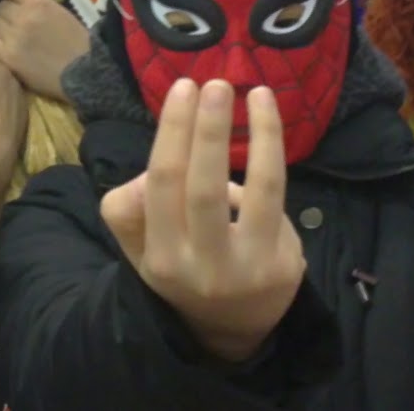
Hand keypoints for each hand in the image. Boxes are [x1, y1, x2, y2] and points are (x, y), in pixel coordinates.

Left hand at [0, 0, 90, 99]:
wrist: (85, 72)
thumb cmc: (77, 41)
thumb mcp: (60, 11)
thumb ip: (37, 2)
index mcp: (39, 1)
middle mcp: (23, 15)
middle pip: (1, 6)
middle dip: (9, 14)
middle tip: (20, 25)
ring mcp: (13, 37)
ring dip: (1, 29)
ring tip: (14, 39)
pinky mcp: (7, 57)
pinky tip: (5, 49)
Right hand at [101, 80, 305, 362]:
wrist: (230, 330)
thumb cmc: (182, 269)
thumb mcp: (139, 249)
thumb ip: (128, 207)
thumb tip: (153, 167)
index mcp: (162, 257)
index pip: (163, 184)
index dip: (174, 132)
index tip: (183, 88)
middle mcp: (205, 266)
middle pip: (206, 188)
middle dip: (211, 131)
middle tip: (215, 83)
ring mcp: (250, 269)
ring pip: (258, 192)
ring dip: (261, 137)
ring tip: (258, 94)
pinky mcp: (285, 266)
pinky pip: (275, 204)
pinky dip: (268, 167)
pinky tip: (264, 139)